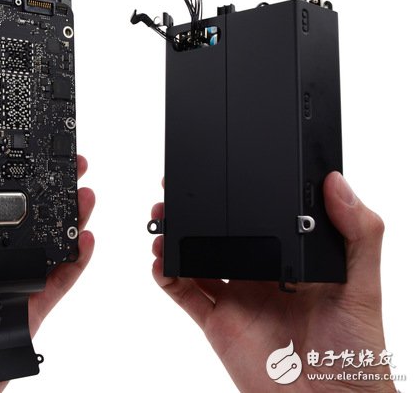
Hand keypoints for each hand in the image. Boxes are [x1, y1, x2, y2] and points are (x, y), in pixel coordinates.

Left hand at [0, 155, 94, 392]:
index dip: (8, 179)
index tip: (21, 155)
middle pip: (27, 223)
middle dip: (50, 194)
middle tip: (68, 168)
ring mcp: (14, 286)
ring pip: (48, 248)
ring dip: (70, 221)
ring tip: (84, 197)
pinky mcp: (31, 311)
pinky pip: (58, 283)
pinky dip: (76, 264)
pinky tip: (84, 241)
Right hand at [151, 172, 394, 391]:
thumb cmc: (356, 351)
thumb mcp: (364, 285)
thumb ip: (359, 233)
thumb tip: (338, 183)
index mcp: (290, 257)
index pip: (258, 216)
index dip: (236, 195)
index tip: (219, 172)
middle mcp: (258, 274)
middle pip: (219, 234)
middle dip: (195, 212)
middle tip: (175, 194)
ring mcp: (235, 298)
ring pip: (195, 259)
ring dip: (174, 239)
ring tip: (161, 222)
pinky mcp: (216, 323)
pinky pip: (184, 294)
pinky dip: (166, 276)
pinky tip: (159, 261)